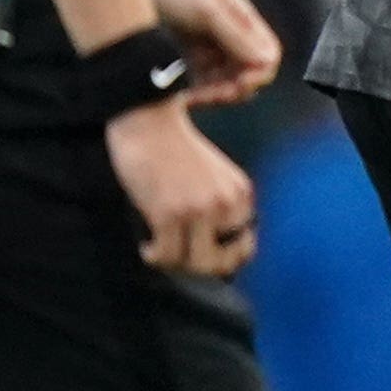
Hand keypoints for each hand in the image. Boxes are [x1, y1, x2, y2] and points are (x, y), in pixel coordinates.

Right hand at [108, 100, 257, 276]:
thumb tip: (219, 253)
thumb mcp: (215, 176)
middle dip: (198, 268)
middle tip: (179, 258)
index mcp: (240, 194)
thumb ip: (222, 206)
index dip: (221, 259)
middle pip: (221, 262)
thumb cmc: (174, 149)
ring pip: (195, 264)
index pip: (243, 247)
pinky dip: (154, 256)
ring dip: (175, 264)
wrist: (148, 122)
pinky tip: (148, 246)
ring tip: (161, 251)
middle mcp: (225, 204)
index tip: (201, 256)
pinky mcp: (169, 213)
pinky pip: (166, 256)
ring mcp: (198, 210)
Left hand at [145, 0, 280, 106]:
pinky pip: (204, 88)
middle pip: (248, 76)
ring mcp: (210, 50)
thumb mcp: (204, 10)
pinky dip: (197, 97)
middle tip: (208, 98)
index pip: (267, 55)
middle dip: (233, 90)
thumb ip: (236, 35)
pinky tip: (180, 98)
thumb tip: (267, 61)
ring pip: (226, 86)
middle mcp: (230, 35)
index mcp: (241, 18)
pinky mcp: (190, 63)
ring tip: (190, 99)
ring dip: (213, 97)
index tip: (240, 84)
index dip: (260, 74)